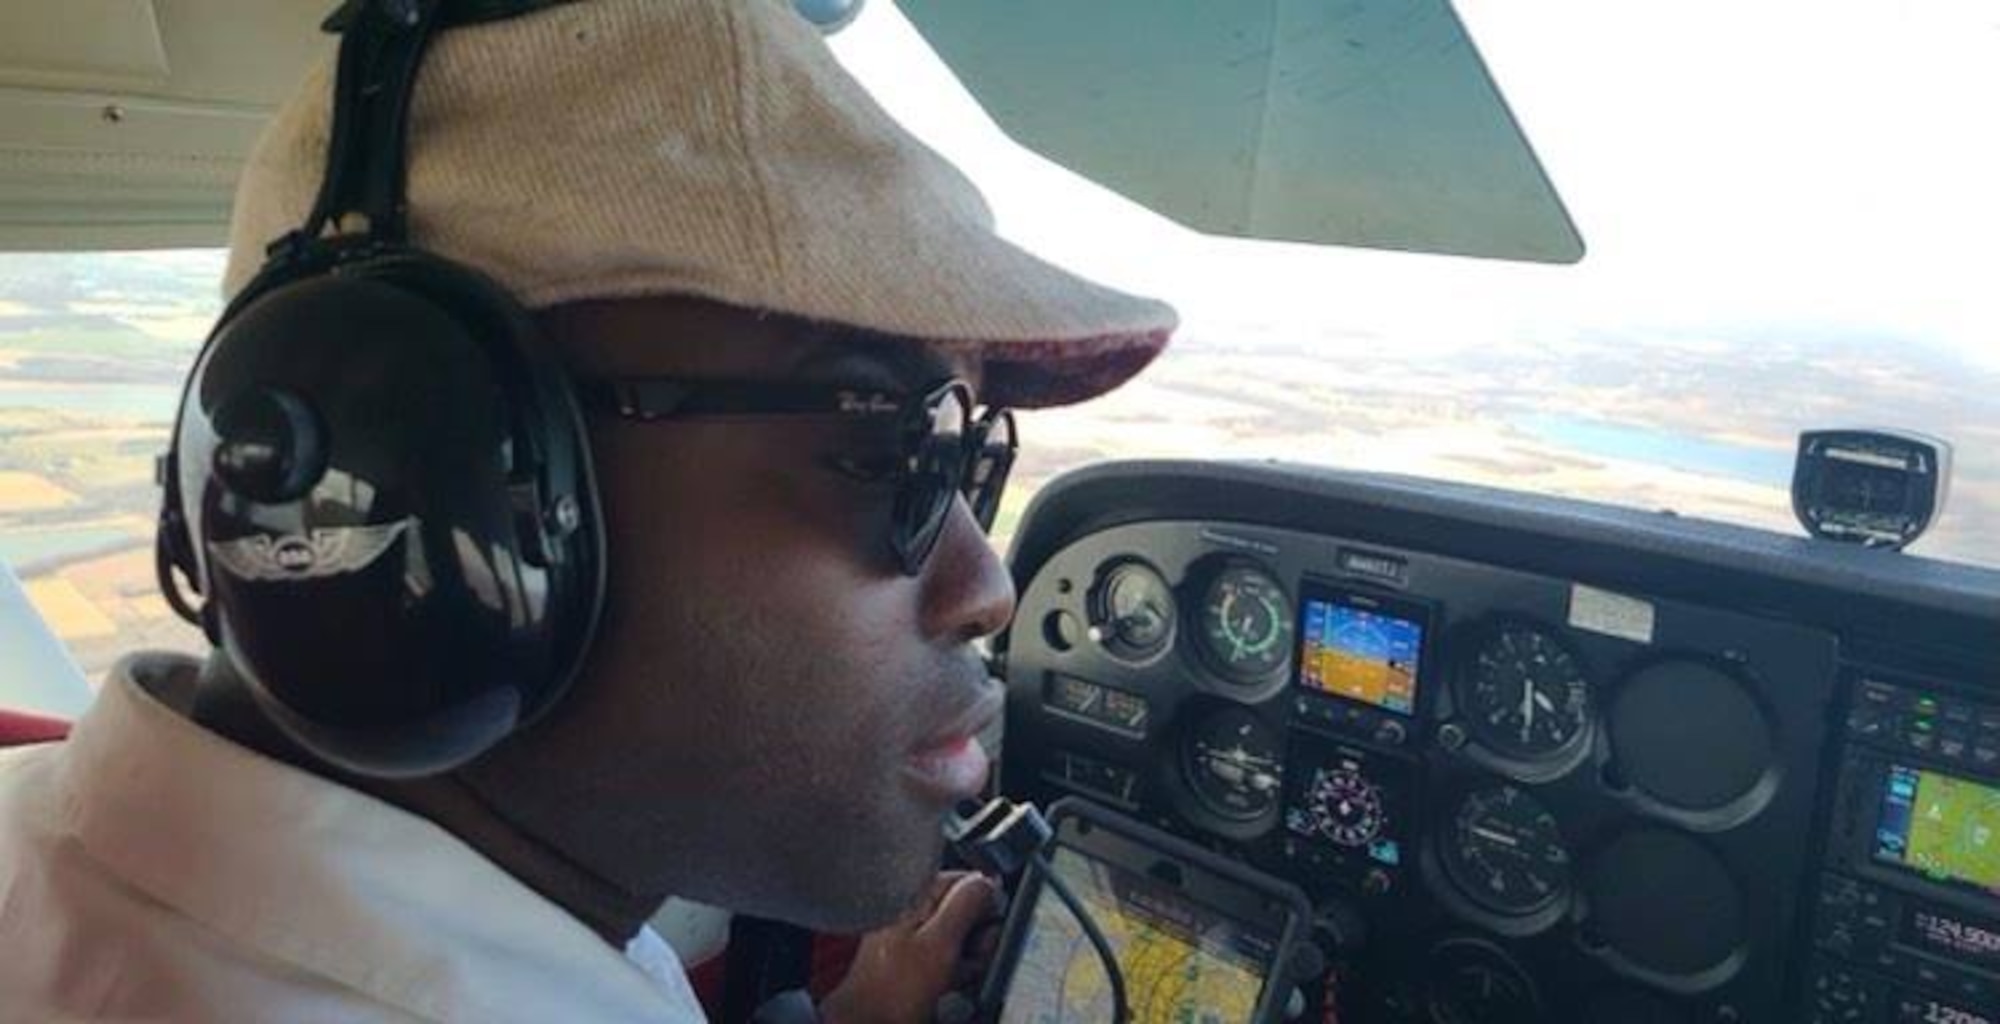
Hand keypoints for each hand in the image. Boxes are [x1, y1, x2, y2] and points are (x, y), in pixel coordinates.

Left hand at [819, 872, 1002, 1023]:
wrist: (870, 1021)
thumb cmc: (894, 988)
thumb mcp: (939, 942)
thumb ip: (964, 906)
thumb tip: (987, 882)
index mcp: (916, 895)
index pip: (965, 880)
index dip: (984, 904)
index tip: (986, 929)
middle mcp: (913, 910)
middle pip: (965, 909)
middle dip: (978, 935)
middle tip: (970, 957)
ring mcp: (913, 936)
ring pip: (961, 936)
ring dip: (969, 956)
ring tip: (957, 974)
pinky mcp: (915, 960)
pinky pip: (949, 957)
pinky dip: (956, 969)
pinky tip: (951, 983)